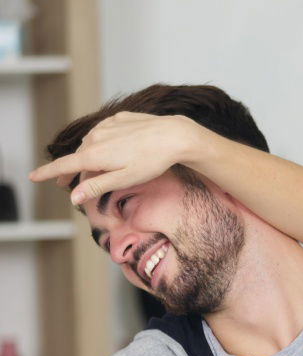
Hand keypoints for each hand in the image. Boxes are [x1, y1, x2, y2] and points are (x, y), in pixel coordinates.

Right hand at [29, 112, 204, 204]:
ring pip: (91, 144)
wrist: (174, 135)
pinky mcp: (119, 118)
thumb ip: (97, 186)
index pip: (64, 165)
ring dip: (89, 156)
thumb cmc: (153, 161)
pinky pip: (105, 132)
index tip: (33, 176)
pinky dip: (103, 142)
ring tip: (93, 169)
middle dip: (72, 170)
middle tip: (66, 182)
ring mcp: (107, 125)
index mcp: (95, 154)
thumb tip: (73, 196)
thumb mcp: (125, 179)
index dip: (48, 172)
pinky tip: (112, 148)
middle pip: (79, 156)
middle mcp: (96, 137)